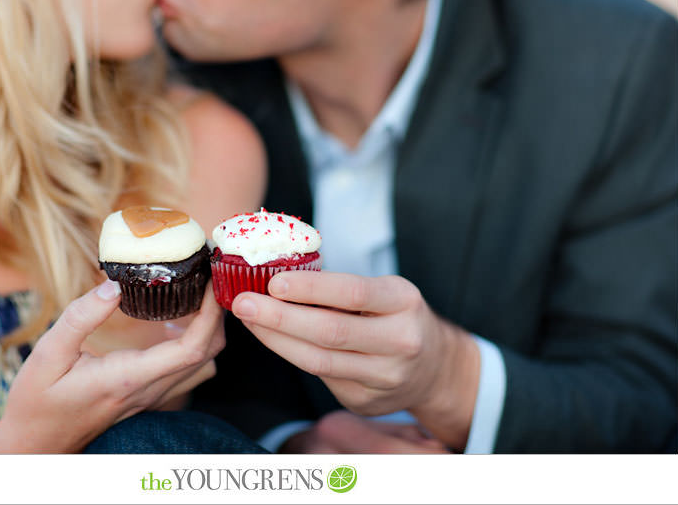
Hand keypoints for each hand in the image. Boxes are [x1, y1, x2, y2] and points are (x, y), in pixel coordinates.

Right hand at [0, 280, 224, 452]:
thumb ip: (80, 317)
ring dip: (209, 330)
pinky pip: (186, 370)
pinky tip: (175, 319)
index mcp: (129, 377)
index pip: (191, 348)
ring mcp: (152, 396)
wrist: (35, 443)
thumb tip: (114, 285)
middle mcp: (149, 389)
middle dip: (216, 316)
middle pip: (207, 355)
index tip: (208, 283)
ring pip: (202, 365)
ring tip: (196, 295)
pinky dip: (194, 342)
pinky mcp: (148, 395)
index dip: (209, 315)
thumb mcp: (48, 353)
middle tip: (207, 279)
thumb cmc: (38, 401)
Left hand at [231, 271, 479, 449]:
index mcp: (403, 302)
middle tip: (243, 302)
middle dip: (279, 317)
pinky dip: (291, 354)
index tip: (273, 281)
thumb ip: (341, 288)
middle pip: (330, 332)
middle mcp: (400, 341)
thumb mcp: (384, 292)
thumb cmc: (396, 317)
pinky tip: (272, 338)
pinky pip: (320, 377)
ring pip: (319, 361)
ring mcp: (384, 377)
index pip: (353, 293)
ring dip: (276, 339)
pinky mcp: (366, 401)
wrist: (434, 367)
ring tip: (249, 319)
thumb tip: (277, 276)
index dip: (310, 288)